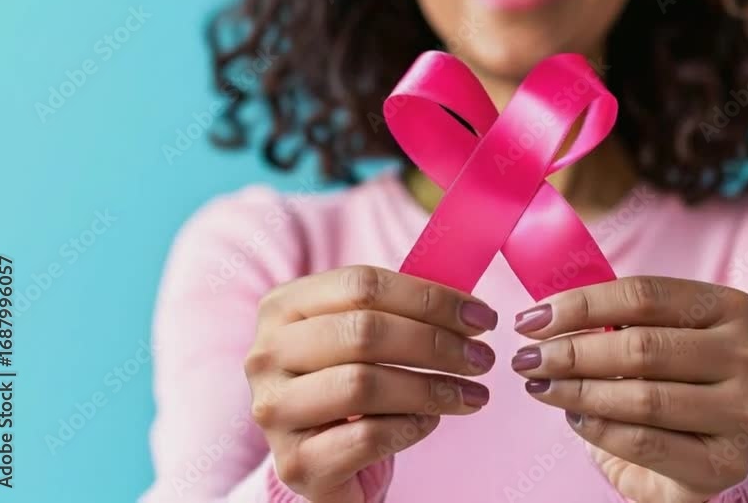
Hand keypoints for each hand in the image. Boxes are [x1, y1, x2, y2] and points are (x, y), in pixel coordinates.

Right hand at [245, 265, 497, 501]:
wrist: (321, 459)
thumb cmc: (352, 382)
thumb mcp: (362, 336)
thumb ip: (402, 309)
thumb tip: (468, 302)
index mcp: (283, 307)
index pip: (362, 285)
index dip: (430, 298)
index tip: (480, 317)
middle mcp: (265, 354)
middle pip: (363, 332)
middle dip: (436, 343)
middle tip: (482, 358)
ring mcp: (273, 410)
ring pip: (363, 385)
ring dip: (432, 387)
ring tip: (472, 394)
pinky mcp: (294, 463)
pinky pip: (365, 437)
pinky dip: (410, 427)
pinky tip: (430, 422)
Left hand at [511, 276, 747, 502]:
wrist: (698, 463)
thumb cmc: (665, 388)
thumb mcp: (649, 341)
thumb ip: (612, 320)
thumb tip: (544, 310)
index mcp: (729, 308)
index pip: (644, 294)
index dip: (581, 304)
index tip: (531, 319)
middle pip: (643, 345)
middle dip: (572, 351)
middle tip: (526, 358)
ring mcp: (745, 411)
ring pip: (643, 396)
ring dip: (578, 391)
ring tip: (540, 387)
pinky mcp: (728, 462)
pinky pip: (646, 442)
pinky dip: (600, 429)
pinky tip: (574, 418)